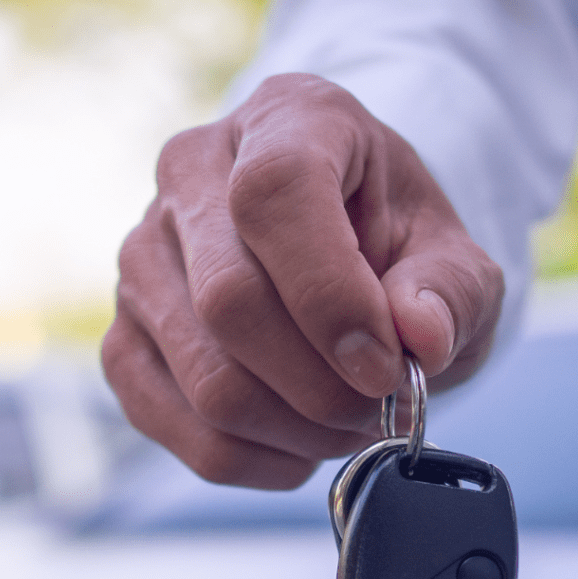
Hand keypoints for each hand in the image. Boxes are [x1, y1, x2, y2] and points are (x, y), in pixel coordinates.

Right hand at [102, 73, 503, 488]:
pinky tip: (301, 443)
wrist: (346, 264)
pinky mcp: (124, 338)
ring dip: (299, 430)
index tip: (387, 365)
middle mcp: (191, 176)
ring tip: (350, 423)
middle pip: (231, 303)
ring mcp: (143, 259)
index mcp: (285, 120)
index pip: (275, 195)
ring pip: (206, 380)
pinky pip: (177, 426)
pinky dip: (255, 459)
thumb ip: (451, 291)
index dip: (331, 296)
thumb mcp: (453, 258)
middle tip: (384, 409)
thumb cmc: (398, 252)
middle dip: (325, 387)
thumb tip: (422, 338)